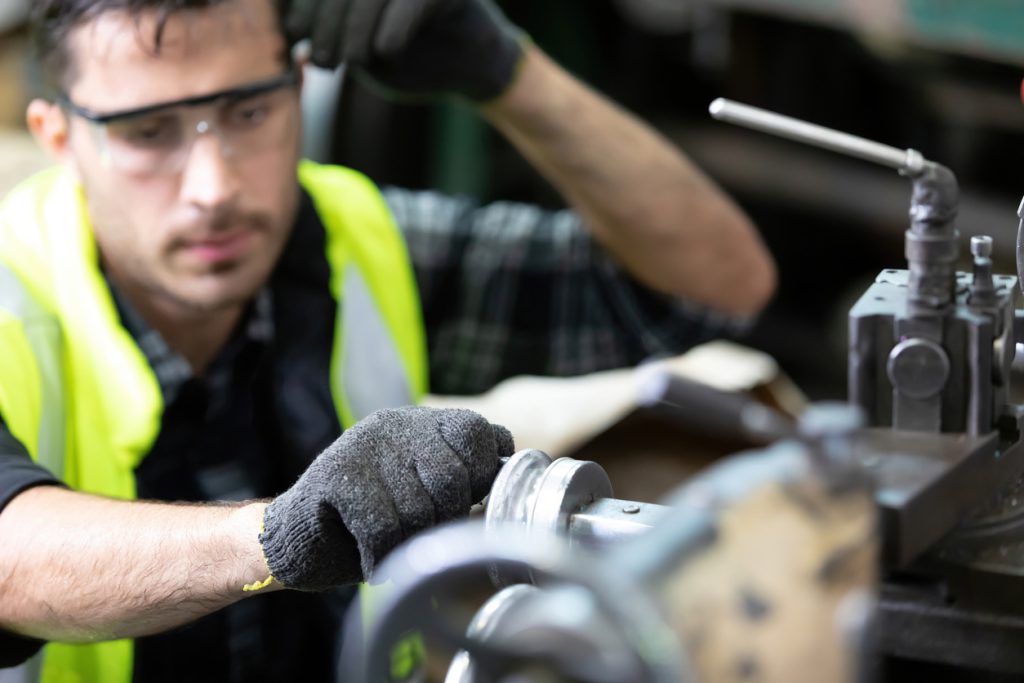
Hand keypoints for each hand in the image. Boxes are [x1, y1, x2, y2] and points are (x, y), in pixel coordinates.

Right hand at [259, 406, 513, 590]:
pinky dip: (383, 556)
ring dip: (410, 544)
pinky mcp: (335, 476)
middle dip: (445, 519)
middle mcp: (394, 425)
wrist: (296, 541)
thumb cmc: (373, 525)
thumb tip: (512, 471)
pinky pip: (383, 526)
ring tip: (394, 548)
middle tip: (422, 536)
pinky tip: (374, 562)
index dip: (482, 474)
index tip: (466, 505)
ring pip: (418, 509)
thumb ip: (465, 475)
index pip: (477, 431)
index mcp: (422, 424)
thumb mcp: (427, 493)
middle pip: (452, 477)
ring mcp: (363, 446)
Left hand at [281, 0, 524, 99]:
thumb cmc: (408, 55)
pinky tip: (384, 52)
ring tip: (351, 63)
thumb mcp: (358, 47)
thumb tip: (285, 27)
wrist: (467, 65)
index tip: (294, 35)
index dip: (305, 6)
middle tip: (322, 60)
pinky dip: (393, 28)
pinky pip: (412, 4)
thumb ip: (325, 33)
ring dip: (355, 30)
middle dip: (326, 22)